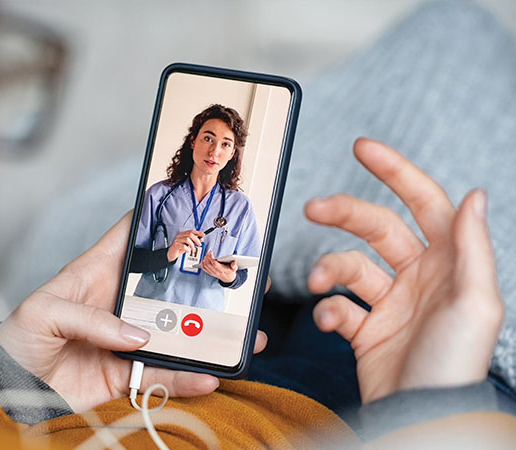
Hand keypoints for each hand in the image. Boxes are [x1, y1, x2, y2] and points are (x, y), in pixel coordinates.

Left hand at [0, 213, 268, 411]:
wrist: (8, 387)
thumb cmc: (18, 338)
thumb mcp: (43, 312)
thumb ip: (90, 318)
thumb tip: (137, 336)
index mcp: (96, 272)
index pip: (131, 236)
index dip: (159, 219)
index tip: (194, 208)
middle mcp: (119, 302)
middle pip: (168, 285)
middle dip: (203, 280)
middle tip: (238, 277)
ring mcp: (126, 338)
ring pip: (177, 333)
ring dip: (208, 334)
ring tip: (242, 334)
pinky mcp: (126, 373)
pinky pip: (163, 375)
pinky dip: (187, 378)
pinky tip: (211, 376)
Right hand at [167, 229, 203, 262]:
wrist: (171, 254)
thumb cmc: (179, 248)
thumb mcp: (188, 245)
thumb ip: (194, 241)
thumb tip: (201, 239)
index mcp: (182, 234)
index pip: (191, 231)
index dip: (198, 233)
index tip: (203, 235)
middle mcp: (179, 236)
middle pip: (190, 234)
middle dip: (196, 239)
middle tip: (199, 244)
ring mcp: (177, 240)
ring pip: (187, 239)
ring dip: (192, 245)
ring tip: (193, 249)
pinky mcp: (176, 245)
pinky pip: (183, 246)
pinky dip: (187, 249)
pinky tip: (188, 251)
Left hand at [200, 250, 237, 283]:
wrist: (228, 278)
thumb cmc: (230, 271)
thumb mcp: (234, 268)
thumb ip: (234, 265)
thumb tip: (234, 263)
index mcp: (222, 270)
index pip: (214, 263)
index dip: (211, 257)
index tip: (211, 252)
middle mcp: (216, 272)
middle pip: (208, 264)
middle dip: (207, 256)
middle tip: (209, 252)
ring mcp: (212, 273)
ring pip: (205, 265)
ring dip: (205, 259)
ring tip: (207, 255)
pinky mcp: (210, 273)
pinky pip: (204, 268)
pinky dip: (202, 263)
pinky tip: (204, 260)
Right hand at [305, 138, 503, 403]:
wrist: (421, 414)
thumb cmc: (454, 362)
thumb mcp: (475, 301)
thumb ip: (472, 246)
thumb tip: (476, 194)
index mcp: (448, 262)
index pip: (423, 202)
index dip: (396, 172)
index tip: (363, 148)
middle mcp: (419, 277)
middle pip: (376, 227)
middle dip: (344, 212)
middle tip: (313, 208)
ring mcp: (390, 303)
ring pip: (349, 266)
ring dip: (330, 269)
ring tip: (322, 283)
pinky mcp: (366, 329)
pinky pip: (338, 307)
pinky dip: (328, 311)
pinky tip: (333, 323)